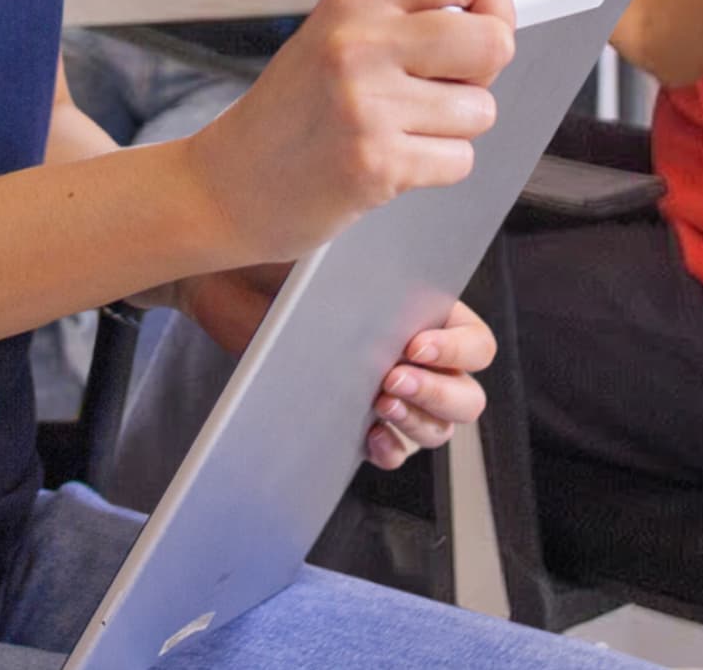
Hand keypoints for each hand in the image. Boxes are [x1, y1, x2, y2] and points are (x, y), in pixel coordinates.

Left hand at [168, 269, 492, 469]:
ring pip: (438, 427)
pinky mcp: (353, 414)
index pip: (476, 344)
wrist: (227, 275)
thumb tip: (407, 290)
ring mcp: (387, 386)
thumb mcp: (338, 254)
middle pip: (466, 396)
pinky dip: (392, 449)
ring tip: (378, 405)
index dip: (457, 351)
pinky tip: (373, 439)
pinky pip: (395, 447)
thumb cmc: (284, 254)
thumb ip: (378, 274)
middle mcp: (414, 351)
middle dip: (436, 394)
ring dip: (416, 422)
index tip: (414, 345)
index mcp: (425, 308)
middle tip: (389, 380)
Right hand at [184, 0, 516, 266]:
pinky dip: (435, 166)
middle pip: (493, 41)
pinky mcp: (377, 164)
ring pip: (482, 110)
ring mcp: (367, 105)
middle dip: (485, 72)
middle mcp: (360, 44)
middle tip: (444, 85)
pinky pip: (459, 160)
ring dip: (454, 127)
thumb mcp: (339, 34)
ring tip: (400, 127)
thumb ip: (418, 5)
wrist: (231, 182)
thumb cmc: (292, 110)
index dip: (495, 2)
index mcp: (354, 1)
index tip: (482, 25)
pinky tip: (391, 159)